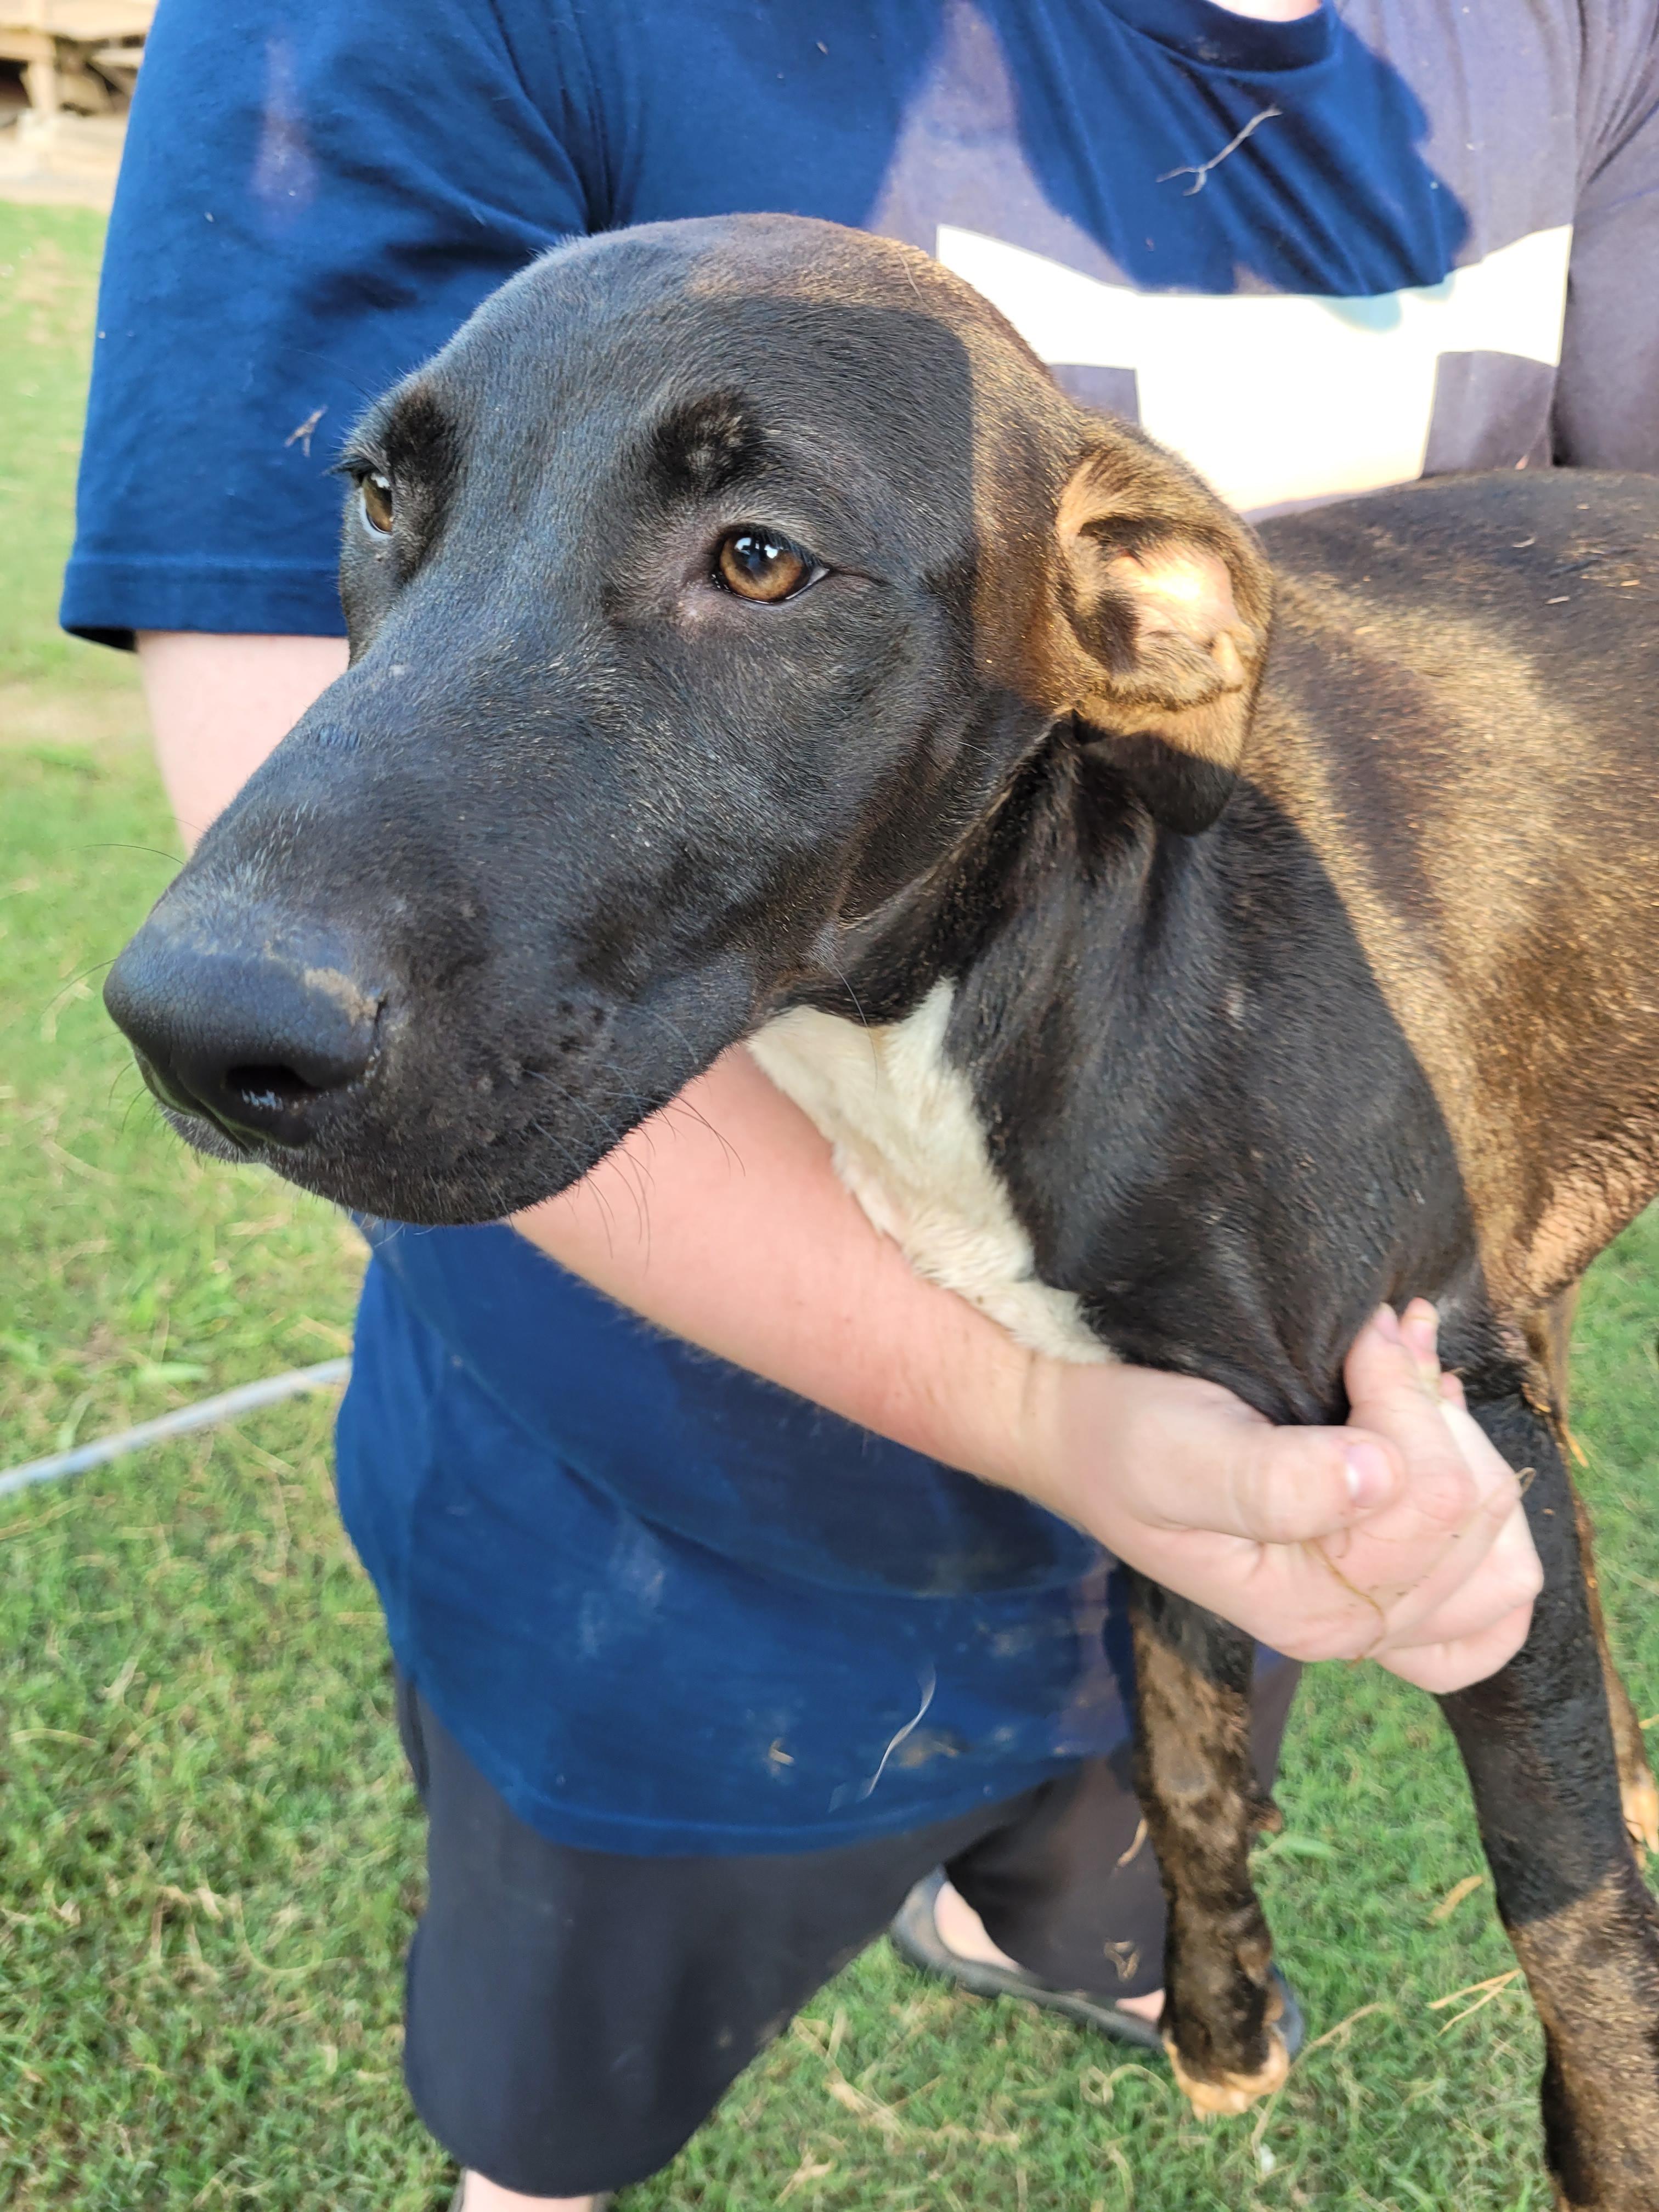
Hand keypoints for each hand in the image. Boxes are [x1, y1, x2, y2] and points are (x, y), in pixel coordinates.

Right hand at [1033, 1302, 1541, 1693]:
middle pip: (1477, 1517)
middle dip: (1432, 1415)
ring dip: (1462, 1443)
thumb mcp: (1173, 1456)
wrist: (1074, 1431)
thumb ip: (1271, 1482)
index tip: (1350, 1338)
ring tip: (1400, 1372)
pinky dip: (1480, 1495)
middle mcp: (1356, 1624)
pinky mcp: (1386, 1574)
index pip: (1432, 1500)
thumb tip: (1381, 1475)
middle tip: (1371, 1346)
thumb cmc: (1116, 1438)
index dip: (1402, 1400)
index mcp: (1310, 1609)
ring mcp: (1378, 1606)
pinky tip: (1426, 1425)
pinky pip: (1494, 1579)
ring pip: (1501, 1542)